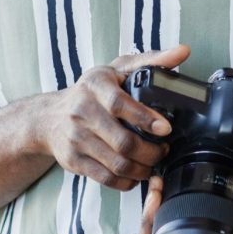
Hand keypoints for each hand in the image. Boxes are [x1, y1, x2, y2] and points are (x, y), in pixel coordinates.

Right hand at [39, 45, 189, 190]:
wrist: (49, 117)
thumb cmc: (92, 90)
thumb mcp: (118, 68)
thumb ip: (153, 60)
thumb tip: (183, 52)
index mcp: (95, 85)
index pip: (119, 104)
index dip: (145, 118)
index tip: (166, 128)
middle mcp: (81, 112)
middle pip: (122, 141)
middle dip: (151, 151)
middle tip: (164, 149)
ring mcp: (76, 139)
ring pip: (116, 164)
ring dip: (142, 169)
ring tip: (153, 162)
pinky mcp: (73, 161)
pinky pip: (105, 178)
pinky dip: (126, 181)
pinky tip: (136, 174)